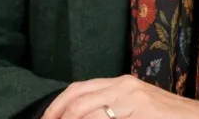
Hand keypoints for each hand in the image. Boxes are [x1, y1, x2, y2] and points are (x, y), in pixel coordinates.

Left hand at [41, 74, 198, 118]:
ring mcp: (134, 98)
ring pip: (86, 109)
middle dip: (56, 115)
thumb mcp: (139, 110)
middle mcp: (125, 85)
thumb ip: (115, 111)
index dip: (56, 106)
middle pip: (77, 97)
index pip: (78, 89)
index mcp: (122, 83)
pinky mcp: (143, 111)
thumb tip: (86, 117)